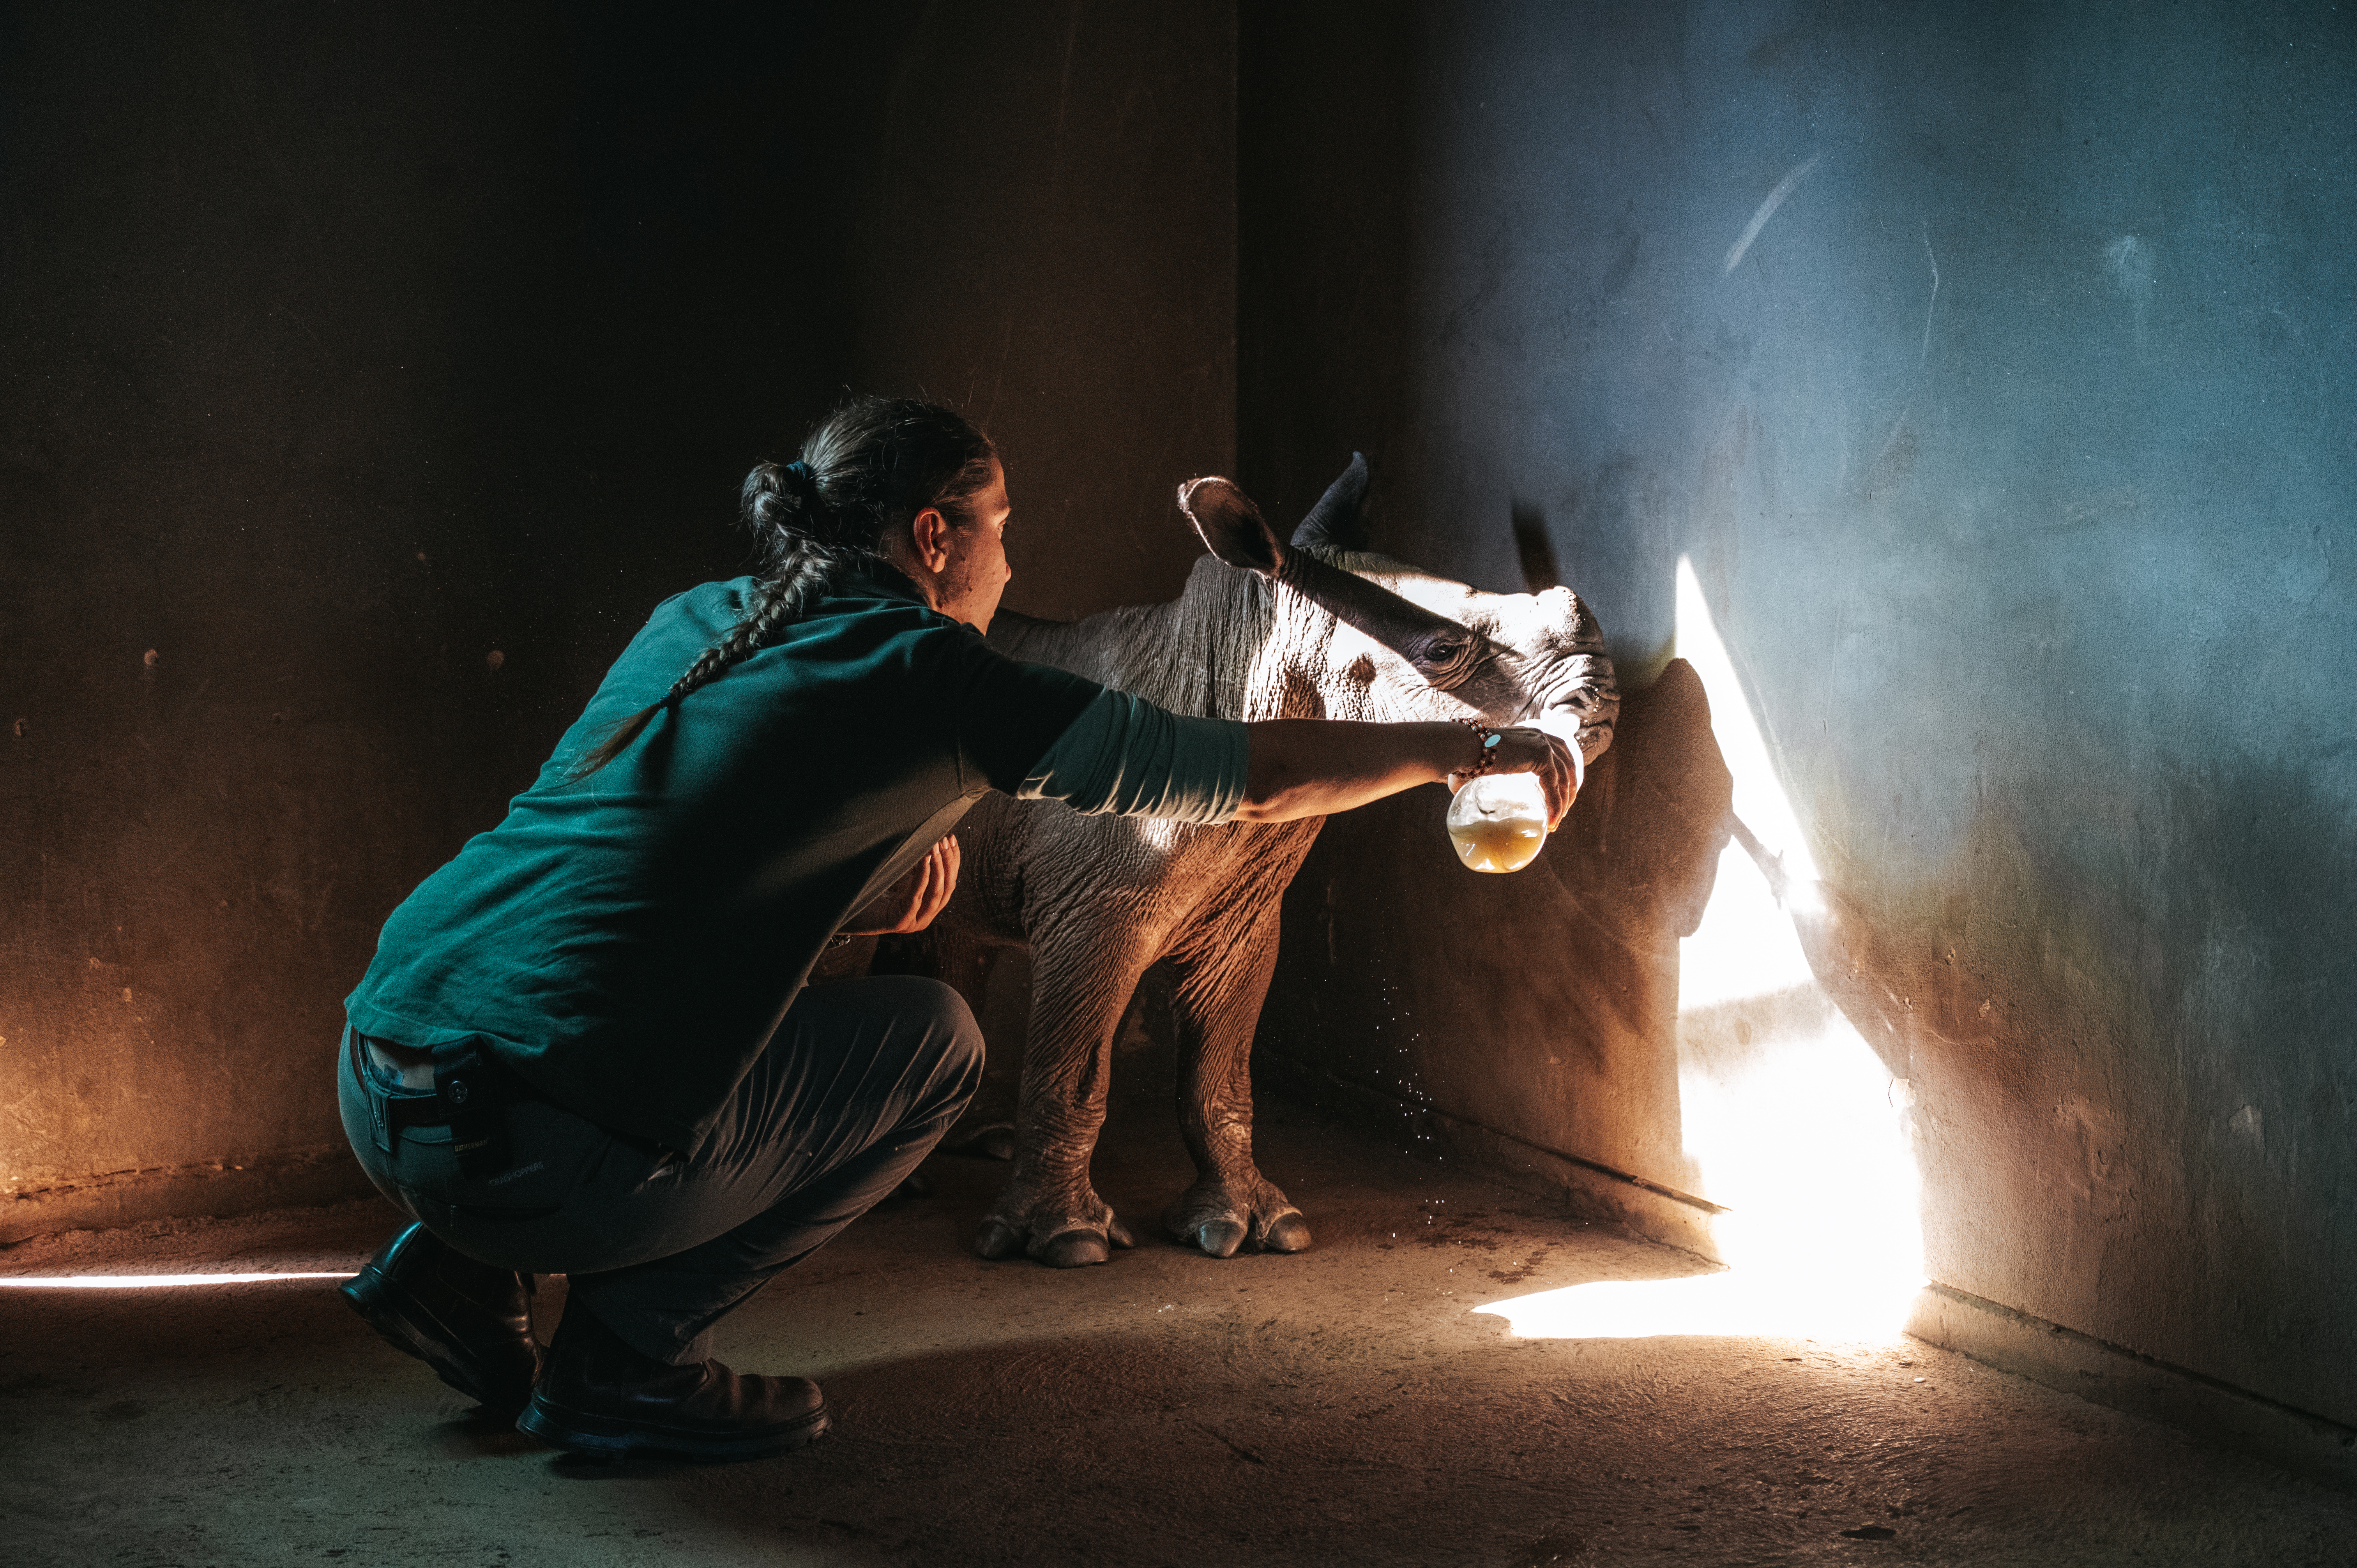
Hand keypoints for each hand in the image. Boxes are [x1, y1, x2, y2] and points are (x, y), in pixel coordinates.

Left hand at [841, 835, 961, 934]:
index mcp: (928, 907)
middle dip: (948, 861)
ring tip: (936, 846)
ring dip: (939, 867)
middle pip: (947, 887)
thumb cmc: (873, 891)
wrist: (849, 912)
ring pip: (936, 893)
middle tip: (944, 840)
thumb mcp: (901, 876)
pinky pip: (916, 897)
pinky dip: (923, 877)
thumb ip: (916, 866)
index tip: (952, 838)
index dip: (953, 860)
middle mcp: (925, 917)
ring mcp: (914, 922)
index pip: (949, 882)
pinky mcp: (900, 923)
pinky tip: (925, 860)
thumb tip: (932, 839)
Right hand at [1448, 727, 1579, 829]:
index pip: (1559, 755)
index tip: (1559, 800)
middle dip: (1568, 792)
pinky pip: (1555, 785)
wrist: (1464, 748)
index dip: (1563, 778)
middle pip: (1568, 766)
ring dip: (1564, 803)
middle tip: (1560, 814)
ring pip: (1565, 778)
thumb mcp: (1486, 764)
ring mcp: (1544, 743)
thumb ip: (1483, 774)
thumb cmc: (1465, 757)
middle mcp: (1541, 736)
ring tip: (1555, 822)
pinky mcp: (1542, 754)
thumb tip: (1458, 793)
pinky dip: (1555, 805)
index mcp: (1532, 736)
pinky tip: (1552, 821)